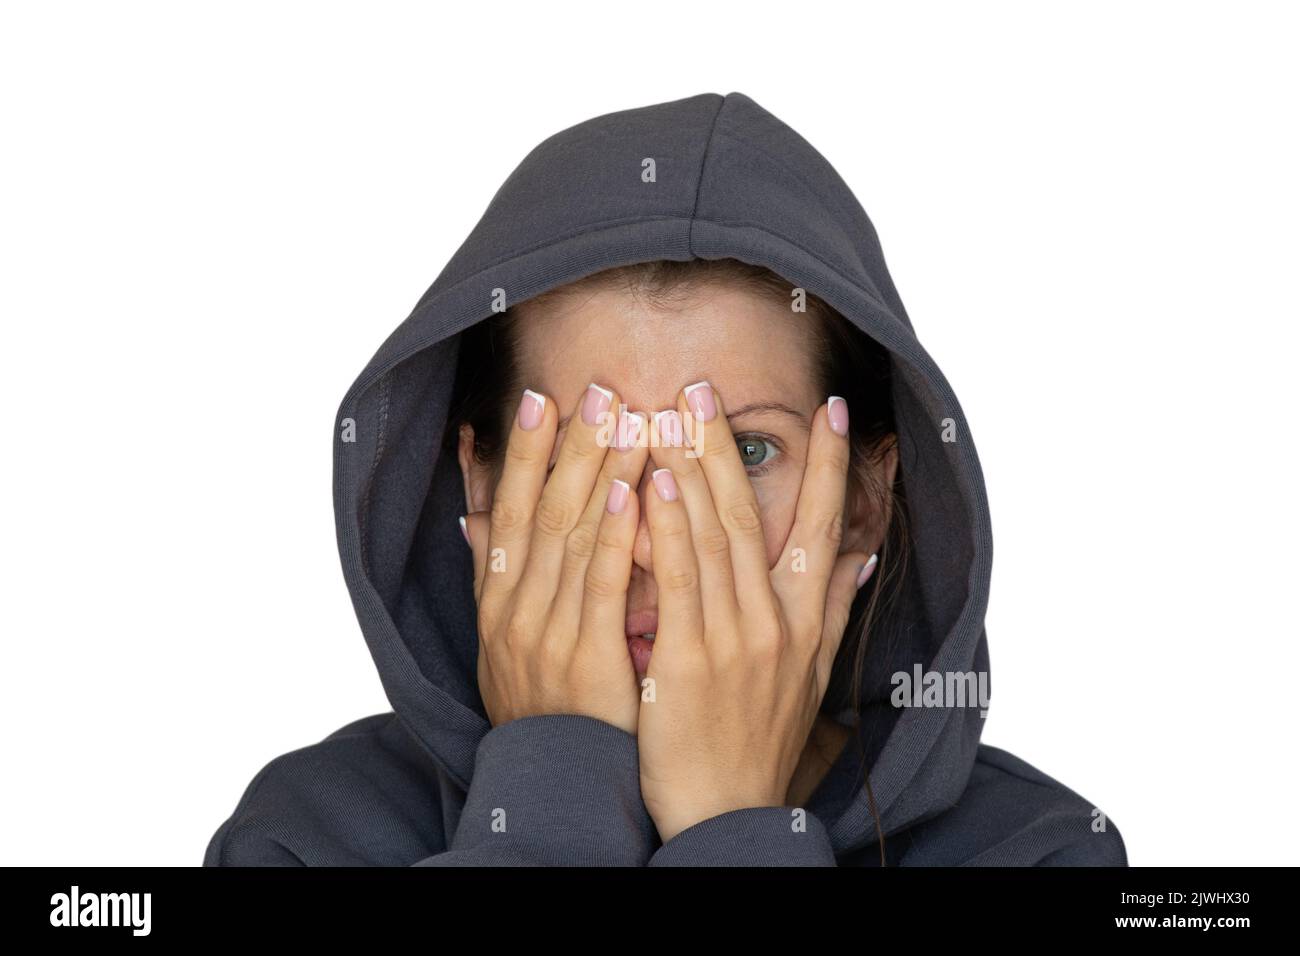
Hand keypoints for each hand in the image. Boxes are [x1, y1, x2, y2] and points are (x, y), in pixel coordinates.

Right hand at [461, 384, 649, 733]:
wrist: (557, 780)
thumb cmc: (543, 701)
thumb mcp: (503, 635)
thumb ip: (493, 568)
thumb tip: (472, 509)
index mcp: (498, 599)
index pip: (510, 511)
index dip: (523, 454)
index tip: (539, 400)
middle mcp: (514, 608)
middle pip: (543, 511)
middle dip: (570, 447)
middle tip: (597, 390)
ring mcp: (547, 632)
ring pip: (572, 538)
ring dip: (597, 474)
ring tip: (621, 421)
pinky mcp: (585, 659)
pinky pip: (599, 587)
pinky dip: (611, 536)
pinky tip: (628, 493)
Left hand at [636, 383, 872, 841]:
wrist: (727, 810)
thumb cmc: (759, 739)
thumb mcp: (811, 674)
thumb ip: (834, 610)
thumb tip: (859, 556)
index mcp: (807, 622)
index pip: (824, 528)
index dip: (832, 467)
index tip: (835, 411)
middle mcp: (778, 622)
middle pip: (756, 518)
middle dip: (732, 448)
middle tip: (709, 388)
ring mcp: (736, 639)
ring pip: (715, 538)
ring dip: (695, 470)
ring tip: (676, 413)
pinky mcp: (690, 660)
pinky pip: (678, 580)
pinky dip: (668, 528)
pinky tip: (652, 483)